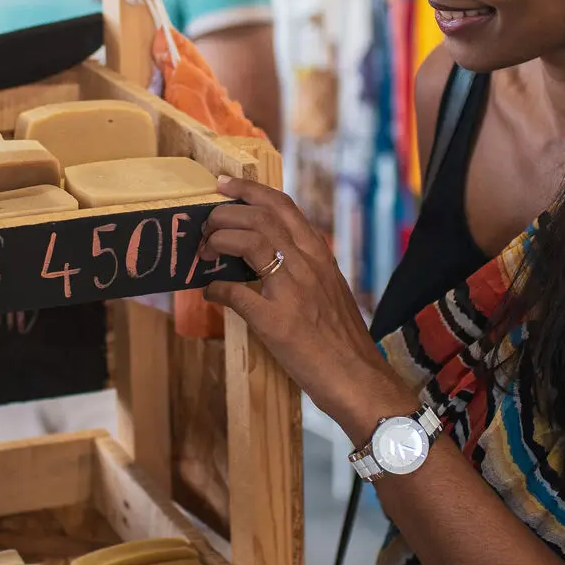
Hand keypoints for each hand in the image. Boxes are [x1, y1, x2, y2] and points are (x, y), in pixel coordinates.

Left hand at [200, 176, 417, 438]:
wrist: (360, 379)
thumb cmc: (343, 340)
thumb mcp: (328, 290)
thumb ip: (303, 269)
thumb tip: (267, 259)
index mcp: (319, 255)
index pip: (283, 206)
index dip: (248, 190)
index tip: (224, 186)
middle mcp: (308, 264)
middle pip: (260, 216)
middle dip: (224, 214)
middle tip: (206, 226)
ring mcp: (293, 291)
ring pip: (250, 241)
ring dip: (219, 241)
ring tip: (204, 252)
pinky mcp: (277, 322)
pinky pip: (236, 293)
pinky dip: (217, 289)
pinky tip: (210, 292)